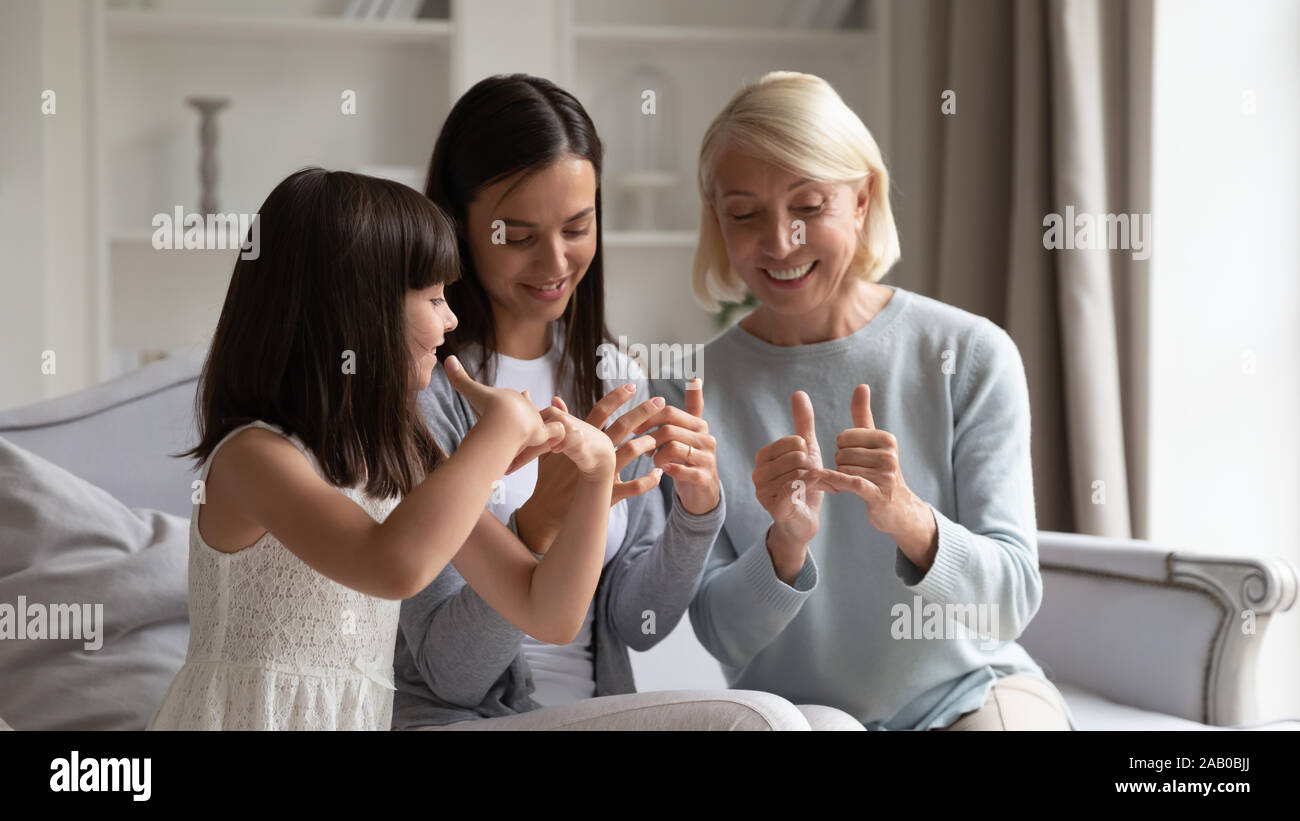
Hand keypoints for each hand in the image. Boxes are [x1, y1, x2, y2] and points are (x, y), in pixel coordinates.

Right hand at [444, 355, 564, 473]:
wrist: (504, 418)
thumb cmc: (488, 405)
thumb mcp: (472, 391)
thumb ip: (460, 379)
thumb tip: (448, 358)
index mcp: (512, 398)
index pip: (512, 402)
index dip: (507, 406)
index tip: (505, 406)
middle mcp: (526, 408)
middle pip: (526, 414)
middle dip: (522, 420)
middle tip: (517, 429)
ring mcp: (535, 421)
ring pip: (539, 425)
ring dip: (537, 430)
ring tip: (531, 439)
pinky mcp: (542, 434)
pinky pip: (555, 433)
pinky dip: (556, 436)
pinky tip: (552, 443)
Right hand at [516, 384, 664, 553]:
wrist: (545, 513)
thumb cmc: (546, 480)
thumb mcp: (545, 448)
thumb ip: (553, 422)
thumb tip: (554, 398)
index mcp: (580, 441)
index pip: (600, 412)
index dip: (616, 398)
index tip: (632, 385)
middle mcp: (594, 454)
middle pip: (622, 428)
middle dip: (642, 412)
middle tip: (660, 401)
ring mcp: (602, 474)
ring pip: (631, 452)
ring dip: (648, 443)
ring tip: (662, 437)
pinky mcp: (608, 495)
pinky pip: (634, 487)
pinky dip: (649, 480)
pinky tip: (658, 473)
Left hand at [629, 378, 720, 515]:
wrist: (702, 492)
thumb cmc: (689, 458)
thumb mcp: (688, 432)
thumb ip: (691, 407)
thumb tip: (695, 377)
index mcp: (698, 425)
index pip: (669, 412)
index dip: (648, 419)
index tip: (635, 429)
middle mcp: (706, 438)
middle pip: (669, 429)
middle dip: (650, 439)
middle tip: (641, 449)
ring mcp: (707, 458)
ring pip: (673, 448)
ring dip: (657, 455)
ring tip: (654, 461)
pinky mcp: (704, 477)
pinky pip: (680, 469)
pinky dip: (667, 470)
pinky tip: (662, 471)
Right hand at [751, 391, 840, 582]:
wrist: (803, 522)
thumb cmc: (804, 484)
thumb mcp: (806, 451)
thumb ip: (802, 423)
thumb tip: (799, 393)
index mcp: (763, 456)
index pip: (792, 442)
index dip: (808, 451)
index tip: (812, 462)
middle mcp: (758, 473)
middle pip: (795, 457)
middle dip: (812, 466)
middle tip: (818, 476)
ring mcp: (763, 491)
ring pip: (797, 473)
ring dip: (814, 479)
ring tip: (818, 485)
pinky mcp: (773, 507)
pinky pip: (794, 488)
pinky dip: (811, 486)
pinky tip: (817, 490)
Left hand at [819, 384, 937, 567]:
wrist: (897, 508)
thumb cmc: (881, 470)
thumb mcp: (874, 441)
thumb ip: (864, 414)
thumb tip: (861, 386)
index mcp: (887, 439)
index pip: (844, 437)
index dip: (842, 447)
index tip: (853, 456)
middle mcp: (889, 455)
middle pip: (842, 453)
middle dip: (841, 463)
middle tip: (854, 472)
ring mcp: (885, 476)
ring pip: (843, 469)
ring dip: (841, 477)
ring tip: (855, 481)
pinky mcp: (877, 494)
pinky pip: (850, 482)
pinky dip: (836, 480)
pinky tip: (825, 480)